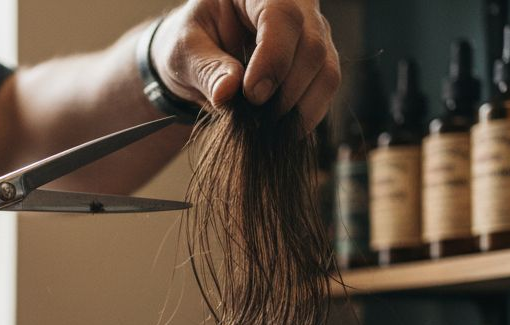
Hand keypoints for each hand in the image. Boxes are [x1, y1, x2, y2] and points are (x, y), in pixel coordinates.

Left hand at [149, 0, 339, 128]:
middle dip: (286, 89)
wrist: (200, 56)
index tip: (253, 95)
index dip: (273, 58)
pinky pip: (326, 89)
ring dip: (298, 106)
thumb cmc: (192, 43)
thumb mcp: (184, 52)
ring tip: (265, 124)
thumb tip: (227, 93)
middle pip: (312, 45)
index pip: (282, 16)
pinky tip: (280, 127)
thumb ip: (205, 69)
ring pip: (326, 70)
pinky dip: (306, 114)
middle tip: (256, 118)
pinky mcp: (318, 62)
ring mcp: (311, 33)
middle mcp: (295, 5)